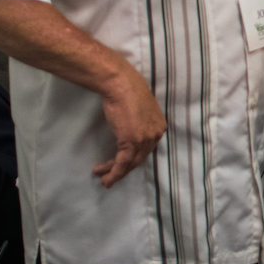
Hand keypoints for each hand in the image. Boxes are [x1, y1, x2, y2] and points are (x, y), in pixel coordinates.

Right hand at [93, 62, 167, 188]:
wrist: (120, 83)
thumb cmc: (126, 89)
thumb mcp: (139, 108)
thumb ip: (139, 121)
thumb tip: (131, 127)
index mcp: (159, 126)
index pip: (146, 148)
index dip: (132, 159)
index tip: (120, 163)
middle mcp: (156, 135)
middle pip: (139, 158)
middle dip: (123, 169)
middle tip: (110, 176)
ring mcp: (145, 139)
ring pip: (130, 163)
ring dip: (115, 173)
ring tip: (104, 179)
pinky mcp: (132, 142)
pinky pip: (122, 163)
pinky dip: (114, 173)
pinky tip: (106, 178)